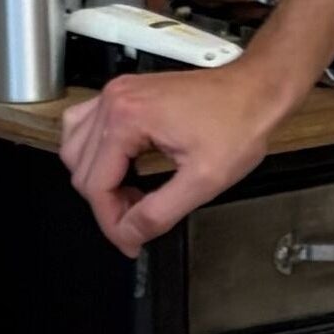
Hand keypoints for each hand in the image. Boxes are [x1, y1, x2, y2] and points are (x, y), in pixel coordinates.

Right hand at [58, 57, 306, 255]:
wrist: (255, 90)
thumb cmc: (238, 123)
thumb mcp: (203, 180)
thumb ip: (159, 213)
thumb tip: (129, 234)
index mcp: (127, 118)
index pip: (96, 186)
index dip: (111, 223)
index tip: (130, 243)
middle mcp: (114, 100)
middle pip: (83, 169)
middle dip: (108, 204)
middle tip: (137, 222)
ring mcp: (117, 93)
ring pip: (77, 148)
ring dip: (98, 180)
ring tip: (130, 197)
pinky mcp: (125, 93)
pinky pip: (86, 125)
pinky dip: (94, 153)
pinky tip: (118, 167)